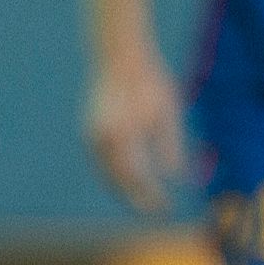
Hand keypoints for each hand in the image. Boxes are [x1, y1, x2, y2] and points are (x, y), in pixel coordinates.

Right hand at [85, 45, 187, 215]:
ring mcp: (90, 136)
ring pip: (106, 175)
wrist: (119, 55)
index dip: (151, 196)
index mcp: (122, 136)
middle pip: (117, 183)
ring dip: (123, 189)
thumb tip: (175, 177)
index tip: (166, 207)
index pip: (137, 179)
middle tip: (156, 209)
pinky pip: (101, 162)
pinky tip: (130, 178)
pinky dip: (114, 174)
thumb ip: (171, 146)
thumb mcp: (167, 113)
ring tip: (145, 197)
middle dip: (136, 198)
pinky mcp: (88, 131)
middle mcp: (101, 140)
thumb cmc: (149, 81)